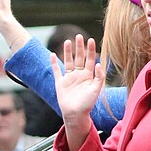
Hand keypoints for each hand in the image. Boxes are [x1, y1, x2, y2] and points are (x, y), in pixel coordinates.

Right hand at [51, 36, 103, 150]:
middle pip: (79, 58)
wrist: (75, 114)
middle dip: (79, 47)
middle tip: (79, 36)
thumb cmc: (87, 104)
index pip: (90, 59)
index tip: (91, 40)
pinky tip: (52, 54)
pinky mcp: (60, 82)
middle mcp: (79, 75)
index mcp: (88, 76)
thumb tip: (98, 63)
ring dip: (68, 52)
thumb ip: (99, 77)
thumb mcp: (96, 90)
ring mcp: (69, 78)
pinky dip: (54, 63)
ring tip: (68, 41)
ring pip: (68, 62)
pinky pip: (56, 70)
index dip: (90, 50)